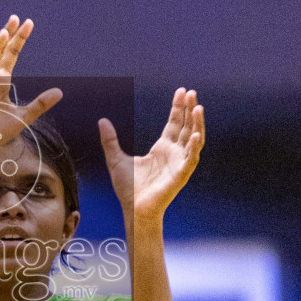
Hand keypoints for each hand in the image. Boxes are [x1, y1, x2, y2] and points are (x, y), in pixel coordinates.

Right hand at [0, 15, 61, 159]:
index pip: (11, 56)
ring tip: (4, 33)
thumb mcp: (25, 116)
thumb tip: (60, 92)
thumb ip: (41, 103)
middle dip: (8, 36)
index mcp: (1, 82)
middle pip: (0, 53)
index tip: (28, 23)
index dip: (19, 40)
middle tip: (16, 18)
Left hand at [98, 87, 204, 225]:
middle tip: (192, 93)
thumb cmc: (128, 188)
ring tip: (198, 108)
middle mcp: (174, 154)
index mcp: (162, 148)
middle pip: (186, 126)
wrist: (133, 209)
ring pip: (193, 139)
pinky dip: (194, 147)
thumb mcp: (115, 159)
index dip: (178, 107)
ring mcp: (179, 164)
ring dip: (197, 124)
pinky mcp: (181, 175)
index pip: (174, 123)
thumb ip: (110, 141)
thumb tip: (102, 121)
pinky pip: (191, 159)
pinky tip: (195, 134)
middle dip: (190, 110)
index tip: (181, 91)